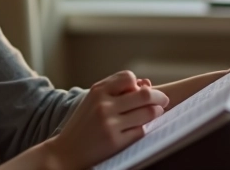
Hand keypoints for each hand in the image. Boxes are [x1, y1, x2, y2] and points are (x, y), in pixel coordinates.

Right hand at [47, 71, 168, 169]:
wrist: (65, 151)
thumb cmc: (84, 124)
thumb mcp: (93, 101)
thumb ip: (116, 91)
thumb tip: (147, 83)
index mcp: (97, 91)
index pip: (129, 77)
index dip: (138, 84)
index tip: (141, 91)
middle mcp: (103, 105)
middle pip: (144, 95)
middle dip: (159, 97)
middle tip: (164, 101)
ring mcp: (109, 123)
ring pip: (147, 113)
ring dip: (156, 113)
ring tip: (156, 113)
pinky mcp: (115, 141)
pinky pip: (141, 131)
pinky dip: (143, 128)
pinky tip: (140, 128)